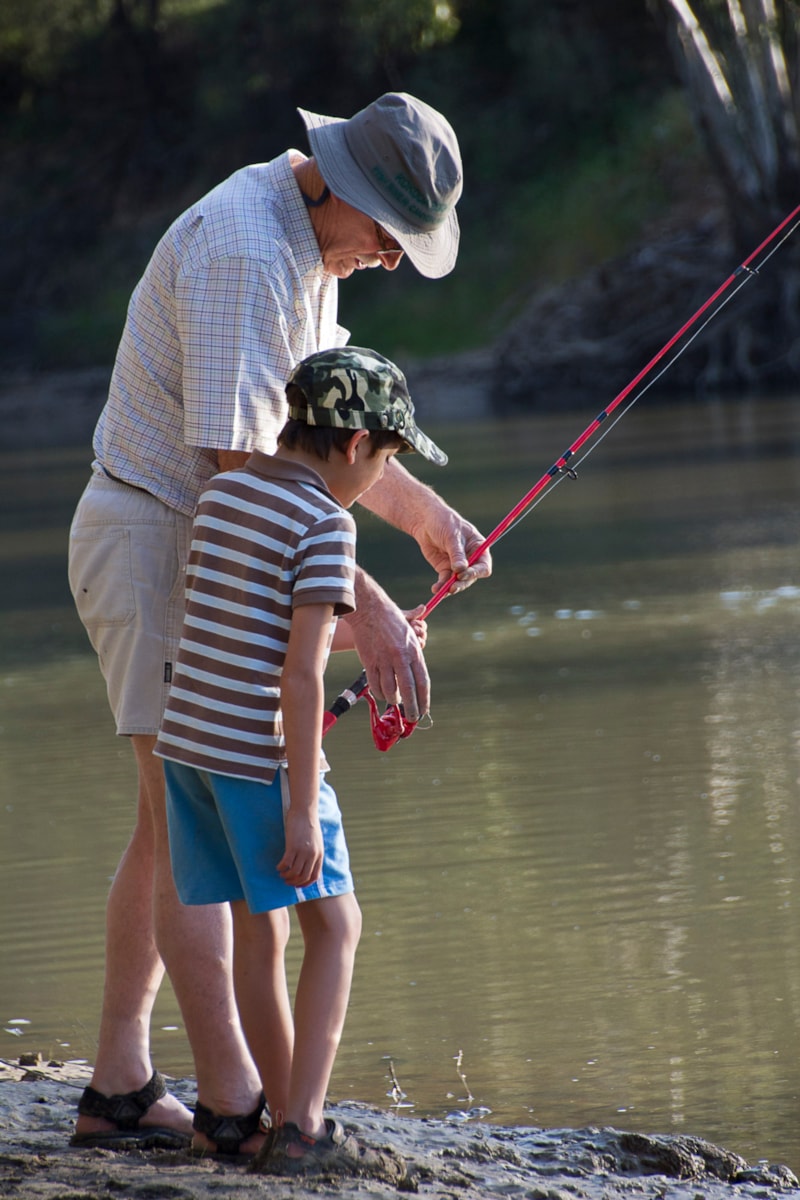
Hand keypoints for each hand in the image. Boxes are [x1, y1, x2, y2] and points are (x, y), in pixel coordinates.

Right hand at [278, 810, 322, 887]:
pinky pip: (286, 863)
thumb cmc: (309, 824)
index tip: (297, 885)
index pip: (314, 876)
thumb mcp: (316, 841)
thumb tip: (307, 862)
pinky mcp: (293, 846)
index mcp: (319, 854)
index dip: (305, 883)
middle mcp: (312, 855)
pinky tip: (278, 866)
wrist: (305, 811)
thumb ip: (314, 852)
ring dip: (286, 876)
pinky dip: (281, 867)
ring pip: (294, 872)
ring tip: (281, 874)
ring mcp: (303, 851)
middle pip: (303, 876)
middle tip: (286, 881)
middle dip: (294, 882)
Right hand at [347, 573, 429, 720]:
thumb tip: (420, 676)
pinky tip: (383, 694)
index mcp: (413, 651)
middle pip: (408, 690)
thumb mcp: (410, 633)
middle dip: (412, 708)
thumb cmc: (392, 621)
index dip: (424, 699)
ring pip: (390, 690)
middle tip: (412, 718)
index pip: (422, 681)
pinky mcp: (369, 661)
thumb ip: (416, 654)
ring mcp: (383, 660)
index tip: (424, 710)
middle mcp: (400, 657)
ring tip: (396, 702)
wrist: (369, 609)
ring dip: (394, 700)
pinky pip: (375, 685)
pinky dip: (380, 693)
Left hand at [411, 507, 492, 596]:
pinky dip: (441, 586)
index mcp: (479, 548)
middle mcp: (471, 559)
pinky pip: (445, 581)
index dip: (476, 572)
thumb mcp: (451, 536)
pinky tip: (436, 590)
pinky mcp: (445, 568)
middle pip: (471, 577)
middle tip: (452, 587)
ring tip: (442, 592)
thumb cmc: (443, 522)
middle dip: (462, 583)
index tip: (463, 574)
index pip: (483, 566)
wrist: (425, 521)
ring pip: (458, 581)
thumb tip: (461, 570)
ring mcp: (458, 565)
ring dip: (451, 587)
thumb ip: (456, 553)